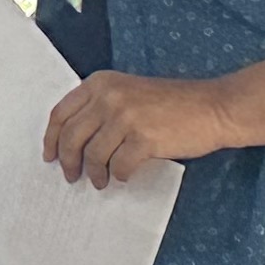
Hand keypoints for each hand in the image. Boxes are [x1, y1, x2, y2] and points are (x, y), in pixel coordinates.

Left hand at [42, 70, 237, 188]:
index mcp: (101, 83)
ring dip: (94, 173)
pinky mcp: (144, 138)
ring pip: (93, 154)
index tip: (50, 156)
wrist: (214, 107)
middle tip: (71, 177)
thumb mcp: (129, 93)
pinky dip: (119, 175)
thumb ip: (101, 108)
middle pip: (71, 136)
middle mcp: (109, 97)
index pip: (61, 113)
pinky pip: (119, 165)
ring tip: (100, 182)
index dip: (51, 139)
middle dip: (68, 161)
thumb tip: (72, 142)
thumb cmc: (173, 104)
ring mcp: (126, 117)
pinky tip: (124, 177)